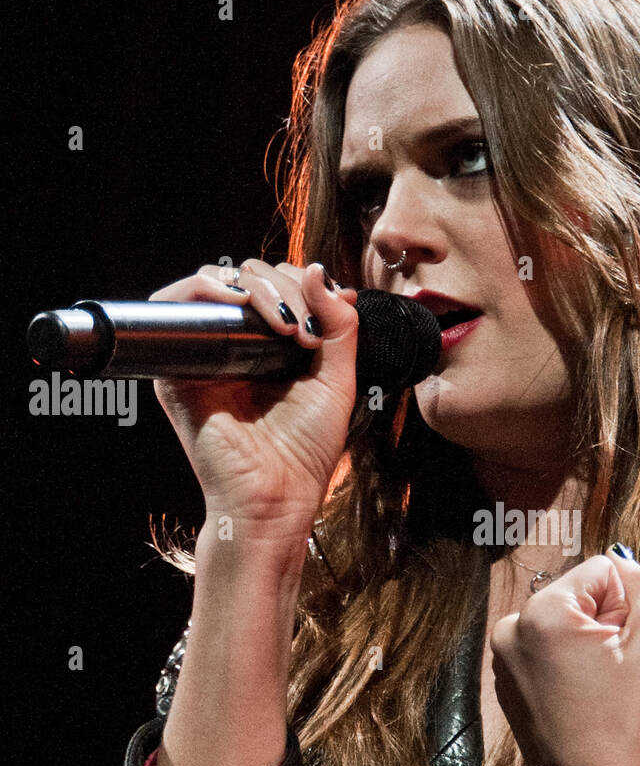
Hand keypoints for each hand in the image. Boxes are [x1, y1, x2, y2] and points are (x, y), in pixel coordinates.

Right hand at [150, 260, 360, 537]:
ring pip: (219, 281)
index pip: (277, 285)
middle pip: (249, 277)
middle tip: (307, 330)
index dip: (303, 284)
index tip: (331, 312)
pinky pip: (177, 302)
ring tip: (286, 325)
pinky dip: (210, 288)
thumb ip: (338, 325)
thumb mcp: (337, 379)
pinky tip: (245, 307)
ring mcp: (203, 353)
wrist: (275, 497)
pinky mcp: (175, 366)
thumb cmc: (305, 451)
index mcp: (269, 348)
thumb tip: (316, 269)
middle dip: (285, 286)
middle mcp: (233, 345)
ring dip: (258, 286)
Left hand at [490, 547, 639, 765]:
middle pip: (577, 597)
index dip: (626, 605)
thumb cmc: (623, 723)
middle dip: (604, 623)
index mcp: (542, 614)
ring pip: (562, 624)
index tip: (626, 645)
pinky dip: (566, 665)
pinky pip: (545, 651)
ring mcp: (503, 658)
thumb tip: (626, 562)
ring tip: (599, 687)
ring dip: (587, 644)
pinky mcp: (504, 682)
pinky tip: (582, 699)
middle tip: (615, 671)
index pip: (600, 572)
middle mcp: (511, 629)